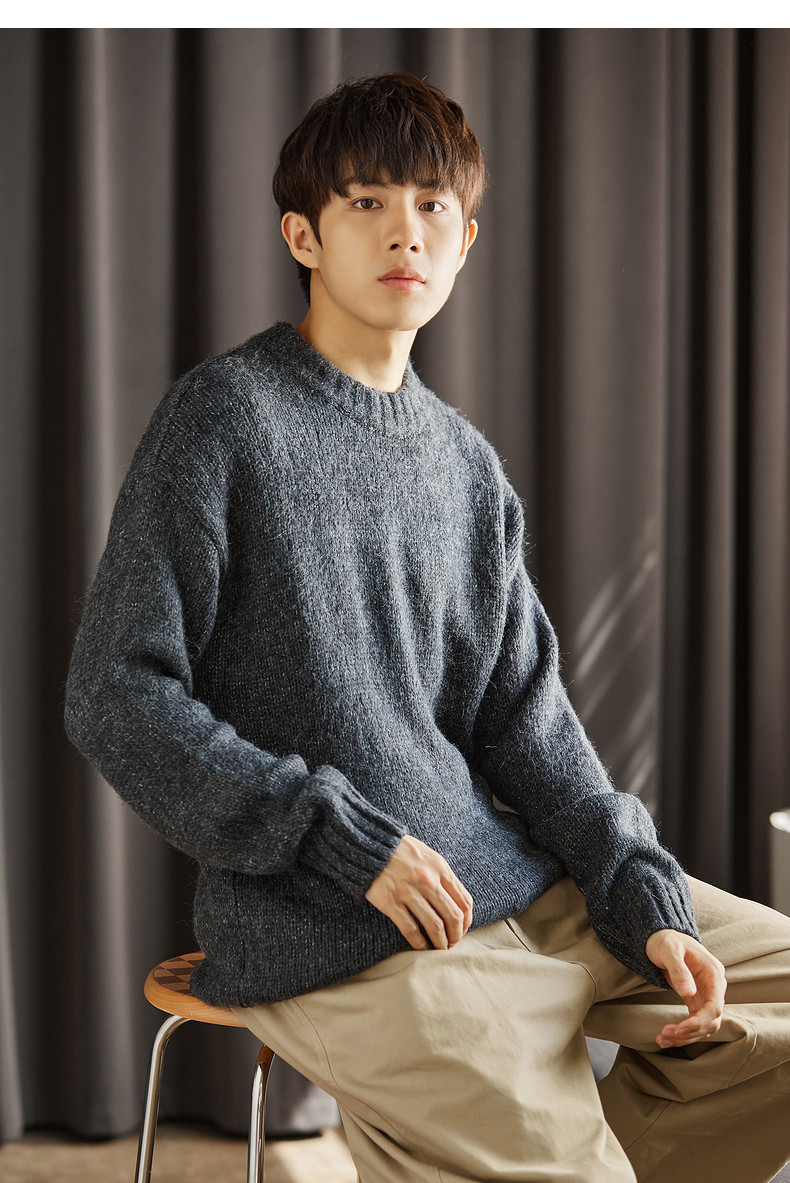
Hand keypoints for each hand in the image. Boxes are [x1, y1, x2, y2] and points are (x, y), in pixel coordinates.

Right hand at [365, 834, 473, 950]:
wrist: (369, 845)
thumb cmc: (400, 851)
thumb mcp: (427, 855)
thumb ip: (441, 874)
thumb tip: (455, 900)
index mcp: (440, 868)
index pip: (464, 901)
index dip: (467, 921)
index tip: (462, 929)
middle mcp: (428, 881)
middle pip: (453, 917)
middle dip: (456, 936)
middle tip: (452, 943)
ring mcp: (409, 892)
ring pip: (435, 927)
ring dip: (440, 943)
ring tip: (439, 948)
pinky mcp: (391, 902)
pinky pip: (411, 929)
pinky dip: (419, 943)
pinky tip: (421, 946)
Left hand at [645, 929, 726, 1048]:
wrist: (660, 936)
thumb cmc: (665, 940)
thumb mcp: (669, 950)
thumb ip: (679, 970)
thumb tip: (689, 993)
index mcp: (713, 973)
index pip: (715, 1007)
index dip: (699, 1022)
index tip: (680, 1030)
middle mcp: (714, 987)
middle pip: (711, 1020)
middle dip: (690, 1032)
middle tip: (665, 1036)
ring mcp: (706, 995)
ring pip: (704, 1025)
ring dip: (685, 1036)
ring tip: (662, 1039)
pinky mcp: (696, 1000)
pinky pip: (694, 1022)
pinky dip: (682, 1032)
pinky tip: (666, 1037)